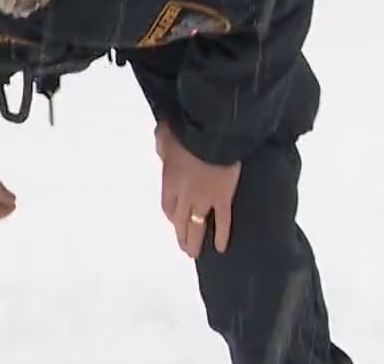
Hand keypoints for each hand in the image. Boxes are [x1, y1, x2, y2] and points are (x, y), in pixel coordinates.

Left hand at [154, 121, 240, 258]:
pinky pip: (222, 221)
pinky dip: (221, 235)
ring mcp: (204, 199)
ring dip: (194, 241)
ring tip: (194, 253)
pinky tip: (220, 248)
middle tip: (184, 246)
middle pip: (180, 220)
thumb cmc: (187, 131)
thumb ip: (163, 144)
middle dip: (181, 234)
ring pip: (196, 226)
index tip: (175, 220)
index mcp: (170, 180)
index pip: (168, 205)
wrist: (211, 134)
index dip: (172, 215)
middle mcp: (184, 195)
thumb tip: (161, 145)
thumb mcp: (167, 134)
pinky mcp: (222, 199)